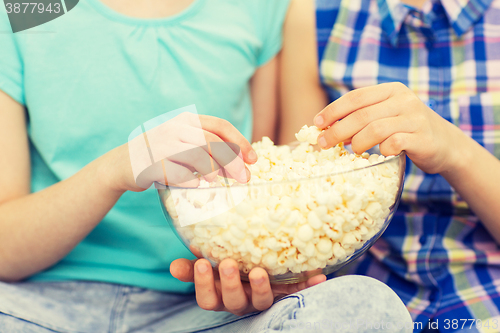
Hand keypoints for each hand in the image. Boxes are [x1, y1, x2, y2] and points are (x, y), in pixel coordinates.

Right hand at [114, 113, 257, 191]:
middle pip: (211, 142)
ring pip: (196, 154)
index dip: (240, 142)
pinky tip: (196, 186)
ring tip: (217, 181)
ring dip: (212, 170)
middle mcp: (174, 128)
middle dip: (232, 161)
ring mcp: (161, 145)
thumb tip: (241, 164)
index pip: (220, 126)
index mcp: (186, 120)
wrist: (121, 164)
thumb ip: (207, 148)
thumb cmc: (160, 156)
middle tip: (244, 178)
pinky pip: (176, 172)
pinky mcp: (150, 164)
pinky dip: (190, 180)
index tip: (253, 160)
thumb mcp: (183, 143)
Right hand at [170, 257, 325, 315]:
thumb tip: (173, 267)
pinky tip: (319, 276)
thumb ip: (193, 268)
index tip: (201, 263)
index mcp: (221, 295)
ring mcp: (263, 298)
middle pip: (234, 301)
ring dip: (263, 288)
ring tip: (261, 272)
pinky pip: (296, 292)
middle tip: (229, 264)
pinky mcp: (284, 293)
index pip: (207, 298)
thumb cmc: (227, 268)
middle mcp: (241, 301)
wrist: (254, 271)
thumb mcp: (209, 267)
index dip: (203, 284)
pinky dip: (308, 285)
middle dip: (231, 284)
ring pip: (262, 302)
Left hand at [313, 82, 466, 173]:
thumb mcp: (386, 116)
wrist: (446, 145)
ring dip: (357, 143)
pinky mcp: (423, 138)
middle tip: (323, 144)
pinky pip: (393, 144)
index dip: (333, 110)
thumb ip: (362, 118)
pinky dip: (381, 150)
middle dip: (337, 130)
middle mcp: (404, 100)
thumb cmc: (406, 131)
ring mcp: (415, 118)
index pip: (355, 97)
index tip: (317, 123)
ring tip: (353, 151)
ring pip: (375, 129)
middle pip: (361, 114)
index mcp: (391, 90)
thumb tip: (326, 130)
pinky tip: (379, 154)